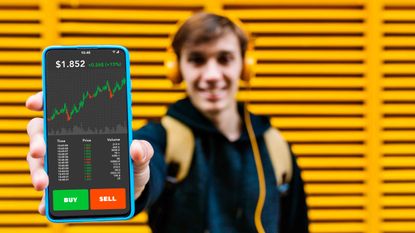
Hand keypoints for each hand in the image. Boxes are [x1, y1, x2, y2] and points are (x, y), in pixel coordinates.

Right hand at [25, 92, 153, 214]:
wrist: (131, 191)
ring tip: (43, 183)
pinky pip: (49, 194)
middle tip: (38, 151)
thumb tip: (135, 148)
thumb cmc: (133, 165)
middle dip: (36, 141)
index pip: (59, 110)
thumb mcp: (141, 155)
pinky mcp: (61, 189)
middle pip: (40, 134)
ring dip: (38, 172)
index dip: (44, 101)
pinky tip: (46, 205)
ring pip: (39, 163)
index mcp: (84, 127)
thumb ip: (143, 150)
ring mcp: (61, 166)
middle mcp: (66, 143)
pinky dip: (46, 200)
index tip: (33, 104)